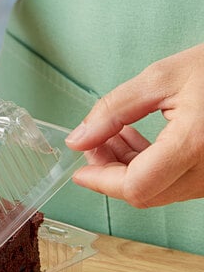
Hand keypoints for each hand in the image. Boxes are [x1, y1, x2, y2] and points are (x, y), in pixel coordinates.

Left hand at [65, 44, 203, 206]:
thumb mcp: (161, 78)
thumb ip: (113, 110)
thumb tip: (79, 139)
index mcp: (194, 144)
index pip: (135, 185)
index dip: (100, 181)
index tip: (79, 170)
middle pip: (143, 193)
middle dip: (109, 172)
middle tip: (93, 142)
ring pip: (157, 190)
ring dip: (125, 168)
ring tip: (111, 134)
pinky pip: (173, 182)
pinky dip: (147, 166)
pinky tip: (133, 139)